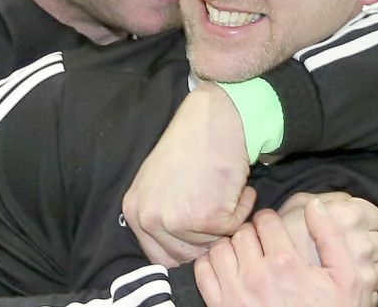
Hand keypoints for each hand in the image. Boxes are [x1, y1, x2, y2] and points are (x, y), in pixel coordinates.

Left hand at [123, 81, 252, 265]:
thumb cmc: (190, 147)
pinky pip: (233, 229)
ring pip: (212, 244)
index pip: (160, 257)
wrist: (214, 120)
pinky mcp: (206, 216)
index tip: (200, 230)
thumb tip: (175, 255)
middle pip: (187, 255)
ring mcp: (177, 219)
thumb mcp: (157, 184)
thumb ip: (159, 218)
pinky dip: (242, 209)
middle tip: (216, 203)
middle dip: (208, 236)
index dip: (186, 247)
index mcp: (135, 212)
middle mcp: (150, 218)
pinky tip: (236, 186)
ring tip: (223, 190)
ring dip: (226, 221)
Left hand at [195, 202, 377, 306]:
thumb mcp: (346, 278)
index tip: (274, 229)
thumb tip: (315, 205)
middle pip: (243, 233)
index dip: (271, 220)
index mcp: (286, 264)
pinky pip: (203, 271)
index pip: (266, 220)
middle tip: (262, 244)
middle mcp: (256, 276)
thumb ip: (331, 238)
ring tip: (246, 255)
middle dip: (252, 233)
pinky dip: (211, 264)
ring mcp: (236, 293)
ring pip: (220, 248)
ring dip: (232, 247)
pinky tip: (229, 269)